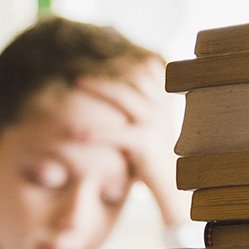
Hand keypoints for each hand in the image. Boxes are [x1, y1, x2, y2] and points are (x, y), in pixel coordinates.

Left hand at [73, 58, 189, 226]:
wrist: (175, 186)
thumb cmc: (158, 159)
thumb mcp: (154, 129)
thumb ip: (143, 111)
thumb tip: (126, 100)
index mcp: (164, 103)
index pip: (151, 69)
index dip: (129, 62)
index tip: (107, 61)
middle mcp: (161, 109)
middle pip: (134, 77)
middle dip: (108, 70)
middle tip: (81, 74)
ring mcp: (154, 124)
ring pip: (123, 95)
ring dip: (98, 86)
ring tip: (76, 81)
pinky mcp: (144, 143)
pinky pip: (115, 132)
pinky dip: (93, 131)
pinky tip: (74, 133)